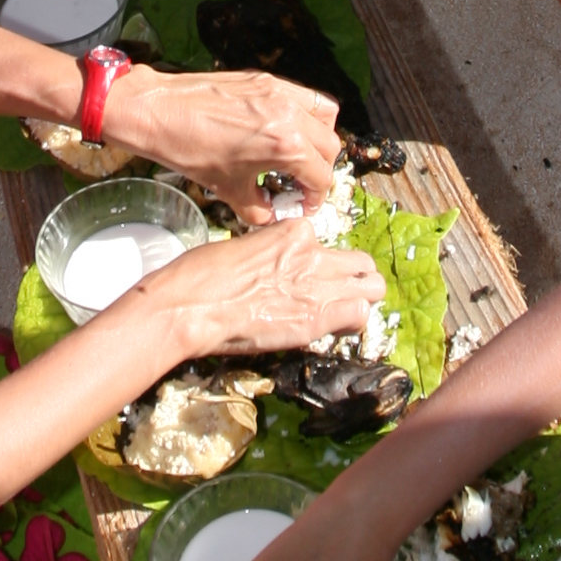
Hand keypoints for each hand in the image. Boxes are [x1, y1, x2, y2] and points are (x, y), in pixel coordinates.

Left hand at [106, 62, 340, 217]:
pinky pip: (303, 95)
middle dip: (319, 170)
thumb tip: (270, 216)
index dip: (315, 198)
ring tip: (298, 153)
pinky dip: (304, 113)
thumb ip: (257, 208)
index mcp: (286, 144)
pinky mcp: (266, 80)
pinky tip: (282, 129)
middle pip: (330, 146)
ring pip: (325, 114)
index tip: (303, 204)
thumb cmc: (188, 149)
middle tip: (300, 184)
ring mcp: (279, 92)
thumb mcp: (227, 189)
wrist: (158, 111)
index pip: (321, 176)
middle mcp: (291, 114)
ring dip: (319, 137)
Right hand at [136, 220, 382, 365]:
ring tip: (342, 312)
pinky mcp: (316, 317)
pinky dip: (352, 322)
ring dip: (361, 298)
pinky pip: (359, 314)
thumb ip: (270, 254)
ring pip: (371, 286)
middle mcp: (311, 253)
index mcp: (292, 232)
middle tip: (338, 294)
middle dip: (353, 278)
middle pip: (360, 262)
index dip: (319, 263)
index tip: (306, 277)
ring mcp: (317, 285)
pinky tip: (336, 328)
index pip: (324, 242)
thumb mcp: (240, 248)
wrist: (188, 307)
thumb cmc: (200, 278)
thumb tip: (277, 271)